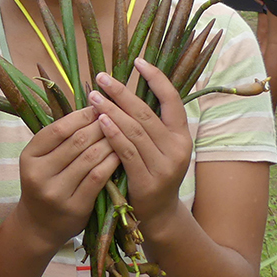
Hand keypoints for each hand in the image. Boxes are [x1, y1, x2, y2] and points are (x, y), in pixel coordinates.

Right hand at [11, 106, 119, 251]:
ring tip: (122, 131)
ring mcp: (57, 192)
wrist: (40, 226)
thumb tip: (92, 108)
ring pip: (90, 158)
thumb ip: (60, 139)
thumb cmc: (45, 184)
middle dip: (99, 126)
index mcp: (29, 157)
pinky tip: (121, 154)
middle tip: (116, 115)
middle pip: (76, 141)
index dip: (81, 116)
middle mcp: (39, 174)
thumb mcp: (42, 160)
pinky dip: (111, 163)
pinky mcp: (75, 207)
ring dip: (109, 142)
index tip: (98, 107)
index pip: (58, 129)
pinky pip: (98, 178)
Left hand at [90, 65, 192, 223]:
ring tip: (94, 96)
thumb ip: (149, 122)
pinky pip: (127, 152)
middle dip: (122, 93)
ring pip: (136, 130)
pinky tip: (100, 121)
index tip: (138, 61)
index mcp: (182, 135)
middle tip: (102, 77)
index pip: (173, 99)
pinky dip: (113, 134)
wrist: (159, 215)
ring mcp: (164, 166)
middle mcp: (177, 148)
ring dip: (112, 110)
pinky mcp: (148, 181)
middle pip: (147, 113)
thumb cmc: (152, 172)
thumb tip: (124, 88)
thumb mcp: (160, 147)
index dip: (156, 78)